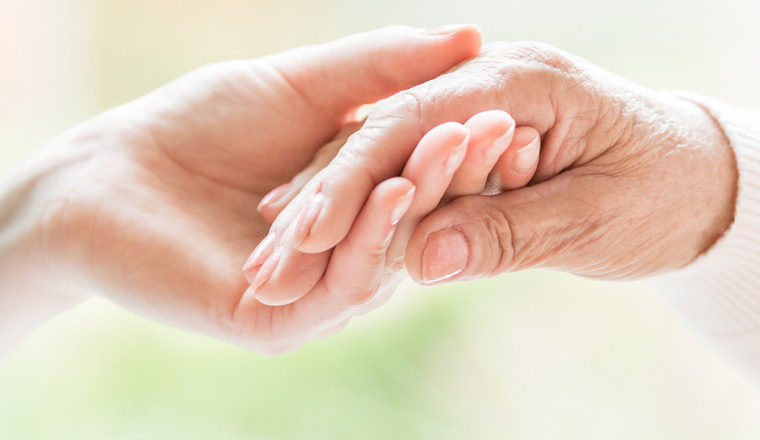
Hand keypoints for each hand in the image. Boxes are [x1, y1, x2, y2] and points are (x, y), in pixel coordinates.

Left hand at [0, 25, 481, 353]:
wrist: (110, 173)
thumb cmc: (199, 124)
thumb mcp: (301, 86)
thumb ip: (379, 68)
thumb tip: (470, 37)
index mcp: (354, 205)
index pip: (420, 178)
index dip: (458, 143)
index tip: (499, 101)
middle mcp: (343, 252)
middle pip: (411, 219)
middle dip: (451, 170)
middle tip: (498, 124)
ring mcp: (315, 289)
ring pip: (384, 253)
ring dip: (422, 199)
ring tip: (452, 144)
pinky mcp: (280, 318)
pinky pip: (339, 286)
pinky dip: (370, 239)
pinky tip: (392, 190)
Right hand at [276, 42, 736, 284]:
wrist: (695, 176)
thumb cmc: (662, 191)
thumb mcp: (595, 216)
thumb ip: (509, 232)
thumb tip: (423, 261)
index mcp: (519, 83)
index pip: (410, 128)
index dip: (353, 181)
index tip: (306, 234)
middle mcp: (485, 87)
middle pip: (382, 136)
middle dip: (322, 195)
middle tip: (267, 255)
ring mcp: (472, 110)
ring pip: (381, 152)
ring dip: (327, 202)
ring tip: (274, 250)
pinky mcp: (466, 140)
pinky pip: (401, 165)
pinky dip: (360, 200)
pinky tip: (319, 229)